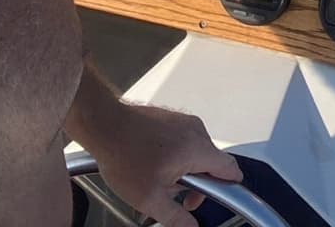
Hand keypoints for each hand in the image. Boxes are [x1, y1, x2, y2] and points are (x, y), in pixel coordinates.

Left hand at [88, 103, 242, 226]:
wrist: (103, 124)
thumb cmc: (124, 154)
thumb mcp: (150, 198)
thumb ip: (176, 218)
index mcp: (197, 149)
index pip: (231, 169)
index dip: (229, 187)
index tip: (218, 197)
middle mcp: (195, 130)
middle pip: (212, 163)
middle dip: (197, 183)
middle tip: (177, 196)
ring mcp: (183, 120)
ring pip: (196, 151)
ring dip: (185, 169)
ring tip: (160, 178)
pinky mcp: (171, 117)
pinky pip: (184, 139)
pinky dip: (176, 154)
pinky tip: (154, 163)